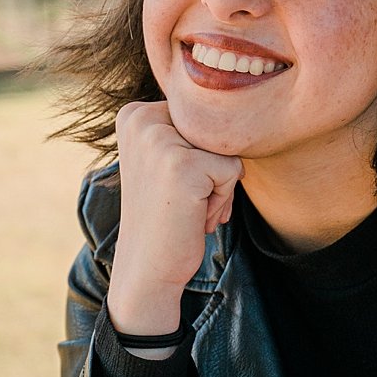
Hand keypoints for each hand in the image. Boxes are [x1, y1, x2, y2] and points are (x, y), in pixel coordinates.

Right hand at [107, 100, 242, 334]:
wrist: (147, 268)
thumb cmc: (165, 216)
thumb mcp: (166, 159)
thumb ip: (188, 129)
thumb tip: (243, 107)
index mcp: (133, 113)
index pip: (200, 115)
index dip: (198, 153)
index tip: (172, 182)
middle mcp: (141, 119)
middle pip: (214, 128)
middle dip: (210, 167)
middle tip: (182, 198)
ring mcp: (160, 141)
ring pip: (225, 149)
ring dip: (218, 185)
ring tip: (188, 208)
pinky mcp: (184, 166)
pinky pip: (232, 169)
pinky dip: (222, 199)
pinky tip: (193, 216)